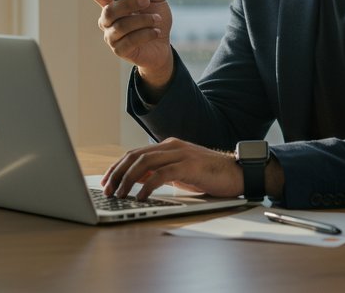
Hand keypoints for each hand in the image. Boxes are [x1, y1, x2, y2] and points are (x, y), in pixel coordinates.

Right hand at [88, 0, 174, 87]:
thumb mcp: (157, 0)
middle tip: (145, 0)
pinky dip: (146, 34)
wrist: (162, 46)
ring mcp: (111, 36)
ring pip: (121, 26)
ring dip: (143, 20)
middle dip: (128, 3)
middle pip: (109, 10)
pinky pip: (130, 40)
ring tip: (157, 19)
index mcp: (113, 4)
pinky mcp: (120, 50)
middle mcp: (108, 20)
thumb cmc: (155, 21)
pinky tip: (156, 31)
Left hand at [100, 137, 242, 199]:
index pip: (135, 153)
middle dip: (117, 173)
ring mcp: (180, 154)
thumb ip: (159, 172)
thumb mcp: (179, 173)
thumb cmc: (210, 175)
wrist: (238, 172)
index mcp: (168, 146)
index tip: (106, 181)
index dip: (117, 167)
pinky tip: (140, 197)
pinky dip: (147, 185)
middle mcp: (172, 146)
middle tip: (107, 190)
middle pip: (135, 156)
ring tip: (119, 195)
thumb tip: (135, 179)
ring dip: (127, 179)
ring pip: (144, 162)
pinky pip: (161, 174)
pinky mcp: (189, 165)